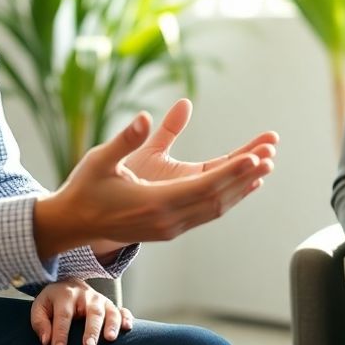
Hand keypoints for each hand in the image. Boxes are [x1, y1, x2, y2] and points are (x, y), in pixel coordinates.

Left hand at [30, 278, 133, 344]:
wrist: (68, 284)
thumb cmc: (53, 301)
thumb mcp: (40, 308)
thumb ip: (40, 323)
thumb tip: (46, 341)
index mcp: (65, 295)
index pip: (64, 316)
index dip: (61, 334)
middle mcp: (86, 295)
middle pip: (91, 312)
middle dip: (91, 330)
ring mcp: (100, 299)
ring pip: (110, 310)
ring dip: (112, 324)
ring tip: (110, 338)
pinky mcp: (109, 304)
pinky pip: (121, 310)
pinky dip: (126, 318)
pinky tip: (128, 328)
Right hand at [34, 111, 275, 258]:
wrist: (72, 225)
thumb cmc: (85, 188)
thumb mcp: (102, 159)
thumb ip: (127, 139)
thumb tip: (146, 115)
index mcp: (154, 203)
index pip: (204, 186)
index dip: (232, 171)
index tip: (255, 155)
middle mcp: (168, 220)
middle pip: (218, 198)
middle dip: (246, 175)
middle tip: (271, 153)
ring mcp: (170, 228)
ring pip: (216, 208)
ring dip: (241, 187)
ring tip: (265, 165)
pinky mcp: (169, 228)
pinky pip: (206, 212)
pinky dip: (227, 197)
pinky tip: (241, 185)